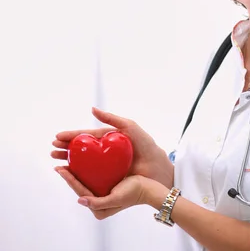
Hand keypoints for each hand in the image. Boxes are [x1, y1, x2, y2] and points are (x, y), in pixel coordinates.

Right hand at [51, 107, 173, 187]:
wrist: (157, 167)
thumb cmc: (145, 145)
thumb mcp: (130, 127)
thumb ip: (112, 118)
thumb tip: (92, 109)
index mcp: (108, 140)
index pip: (86, 137)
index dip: (71, 136)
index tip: (57, 136)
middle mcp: (104, 154)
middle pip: (80, 151)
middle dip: (65, 149)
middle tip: (53, 150)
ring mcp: (105, 167)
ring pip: (81, 164)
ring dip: (67, 162)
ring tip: (56, 160)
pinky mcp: (106, 179)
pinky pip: (89, 177)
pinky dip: (77, 176)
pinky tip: (68, 174)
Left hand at [56, 165, 151, 219]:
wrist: (149, 188)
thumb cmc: (134, 193)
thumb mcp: (116, 198)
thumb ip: (98, 203)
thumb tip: (80, 200)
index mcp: (98, 209)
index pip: (80, 191)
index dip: (70, 179)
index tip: (61, 168)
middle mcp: (98, 203)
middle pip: (80, 187)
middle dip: (69, 175)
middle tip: (58, 163)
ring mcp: (102, 194)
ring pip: (85, 181)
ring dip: (75, 172)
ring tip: (65, 162)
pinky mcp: (107, 187)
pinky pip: (93, 178)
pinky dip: (86, 170)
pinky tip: (82, 162)